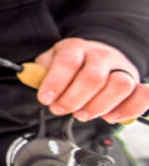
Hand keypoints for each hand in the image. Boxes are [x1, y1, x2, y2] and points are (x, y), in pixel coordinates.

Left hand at [34, 38, 148, 122]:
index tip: (45, 99)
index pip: (68, 61)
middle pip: (93, 77)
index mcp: (76, 48)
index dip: (55, 82)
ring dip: (99, 106)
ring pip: (120, 85)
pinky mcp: (136, 82)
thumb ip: (40, 72)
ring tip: (83, 114)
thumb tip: (28, 77)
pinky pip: (143, 95)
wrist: (96, 55)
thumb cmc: (70, 63)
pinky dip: (129, 109)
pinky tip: (111, 117)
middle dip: (73, 99)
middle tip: (61, 109)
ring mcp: (121, 68)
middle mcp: (101, 56)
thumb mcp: (50, 62)